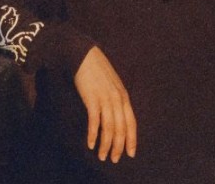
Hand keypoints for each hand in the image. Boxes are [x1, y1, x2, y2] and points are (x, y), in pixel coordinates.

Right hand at [74, 46, 136, 161]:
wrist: (83, 55)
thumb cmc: (96, 70)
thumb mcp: (112, 85)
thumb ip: (115, 99)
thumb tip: (116, 116)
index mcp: (124, 96)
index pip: (131, 122)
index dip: (132, 139)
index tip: (131, 153)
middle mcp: (117, 99)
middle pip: (121, 128)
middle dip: (119, 146)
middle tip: (114, 159)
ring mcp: (105, 98)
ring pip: (110, 128)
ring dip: (106, 144)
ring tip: (102, 156)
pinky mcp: (92, 98)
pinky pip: (95, 121)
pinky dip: (93, 134)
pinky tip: (90, 144)